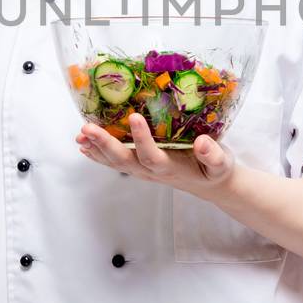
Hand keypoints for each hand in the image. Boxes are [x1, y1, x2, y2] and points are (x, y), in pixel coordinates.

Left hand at [76, 112, 234, 196]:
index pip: (152, 155)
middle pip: (125, 161)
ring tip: (81, 134)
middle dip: (105, 145)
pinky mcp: (140, 166)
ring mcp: (143, 170)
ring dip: (96, 148)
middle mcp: (153, 171)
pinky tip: (84, 145)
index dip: (141, 139)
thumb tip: (203, 143)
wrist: (210, 186)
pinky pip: (115, 162)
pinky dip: (98, 154)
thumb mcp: (222, 163)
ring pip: (116, 162)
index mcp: (172, 168)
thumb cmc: (215, 171)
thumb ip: (214, 156)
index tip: (134, 116)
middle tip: (87, 129)